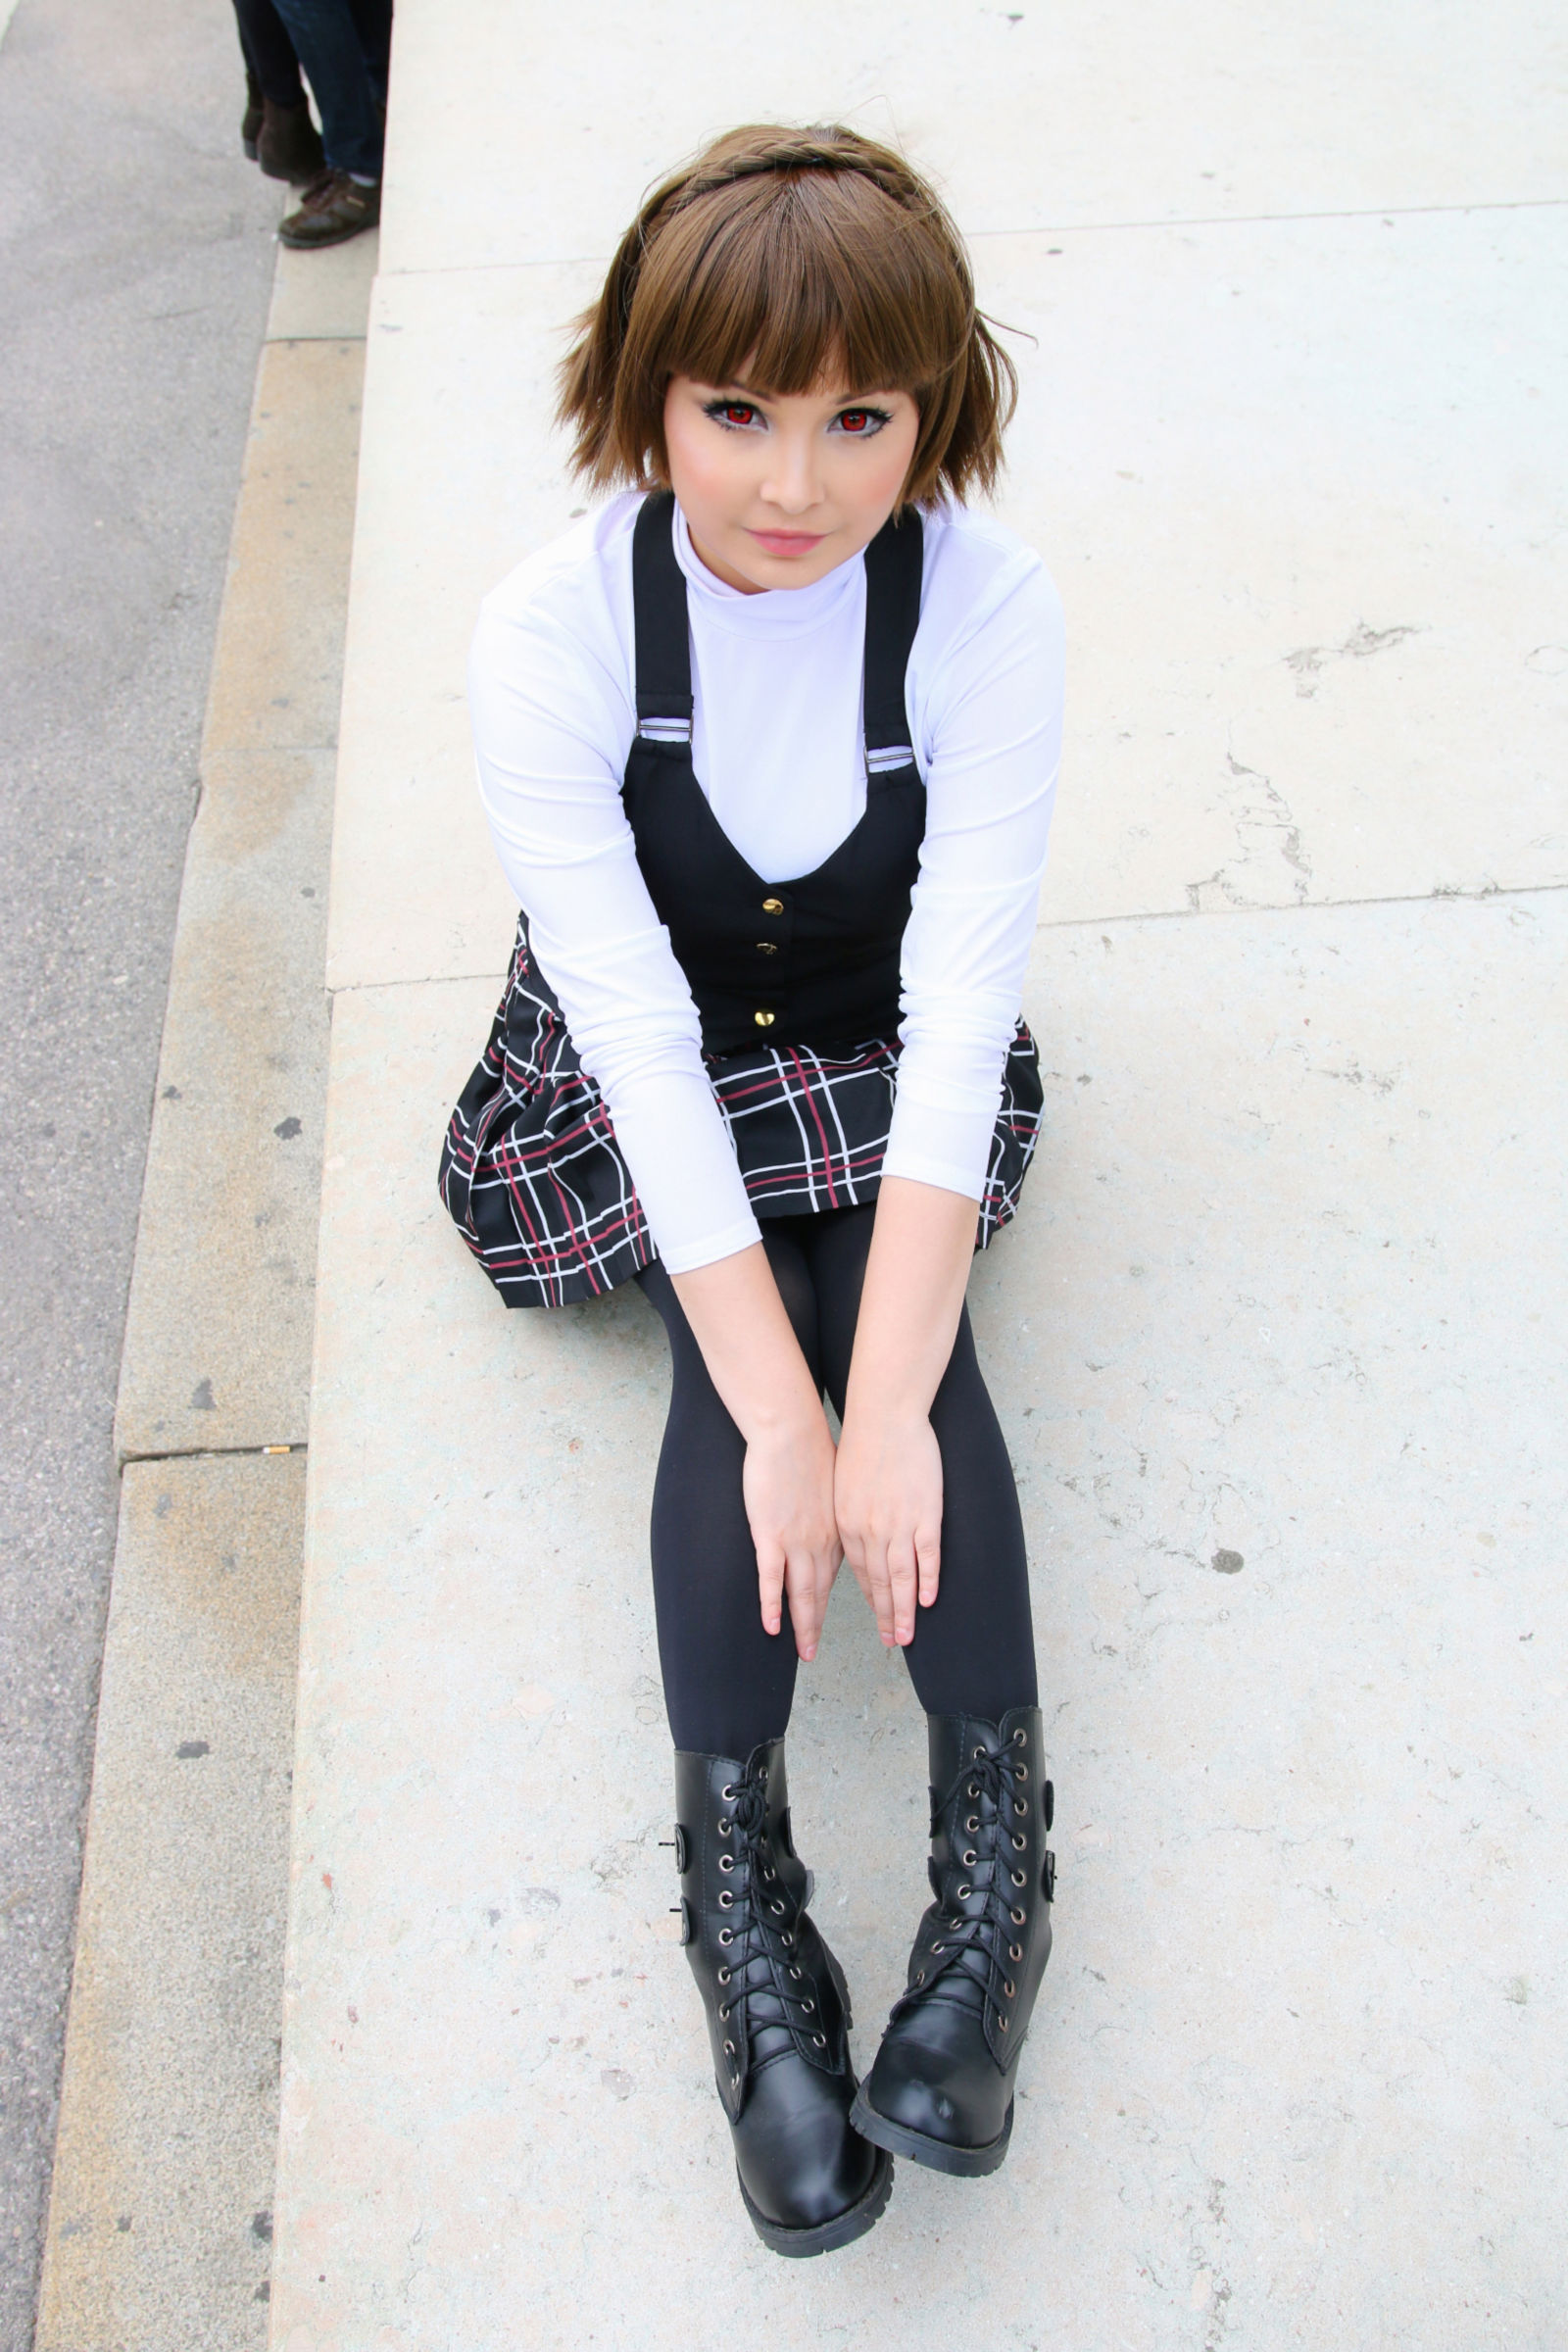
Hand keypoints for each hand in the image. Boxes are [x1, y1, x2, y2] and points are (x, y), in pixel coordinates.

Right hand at [742, 1410, 841, 1662]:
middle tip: (815, 1654)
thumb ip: (832, 1505)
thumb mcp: (834, 1482)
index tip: (835, 1622)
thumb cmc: (811, 1449)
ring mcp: (796, 1540)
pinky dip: (771, 1605)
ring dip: (803, 1626)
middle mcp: (821, 1541)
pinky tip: (772, 1627)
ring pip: (800, 1593)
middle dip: (818, 1625)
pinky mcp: (770, 1534)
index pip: (838, 1575)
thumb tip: (835, 1511)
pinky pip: (771, 1578)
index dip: (836, 1603)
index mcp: (837, 1529)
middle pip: (819, 1592)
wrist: (790, 1430)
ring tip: (803, 1652)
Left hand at [834, 1405, 942, 1646]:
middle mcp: (870, 1531)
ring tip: (905, 1636)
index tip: (875, 1616)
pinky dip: (927, 1580)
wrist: (884, 1415)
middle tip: (889, 1642)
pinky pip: (927, 1556)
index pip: (860, 1570)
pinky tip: (926, 1601)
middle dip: (883, 1616)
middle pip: (878, 1583)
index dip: (869, 1597)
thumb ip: (851, 1512)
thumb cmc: (864, 1443)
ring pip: (901, 1578)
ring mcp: (898, 1524)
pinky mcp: (925, 1515)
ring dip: (903, 1611)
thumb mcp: (845, 1483)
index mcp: (848, 1524)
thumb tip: (857, 1529)